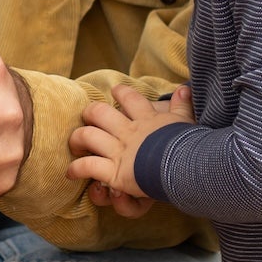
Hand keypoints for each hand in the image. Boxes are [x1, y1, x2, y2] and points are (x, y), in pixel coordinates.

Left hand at [68, 84, 192, 210]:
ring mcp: (119, 151)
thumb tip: (185, 88)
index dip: (121, 92)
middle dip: (90, 114)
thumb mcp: (187, 121)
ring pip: (87, 136)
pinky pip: (88, 166)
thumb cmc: (189, 145)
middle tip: (87, 119)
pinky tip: (71, 173)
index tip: (115, 90)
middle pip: (99, 113)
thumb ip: (183, 105)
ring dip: (77, 139)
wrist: (187, 165)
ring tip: (76, 144)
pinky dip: (77, 169)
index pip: (130, 98)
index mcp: (146, 119)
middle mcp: (129, 132)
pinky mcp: (114, 171)